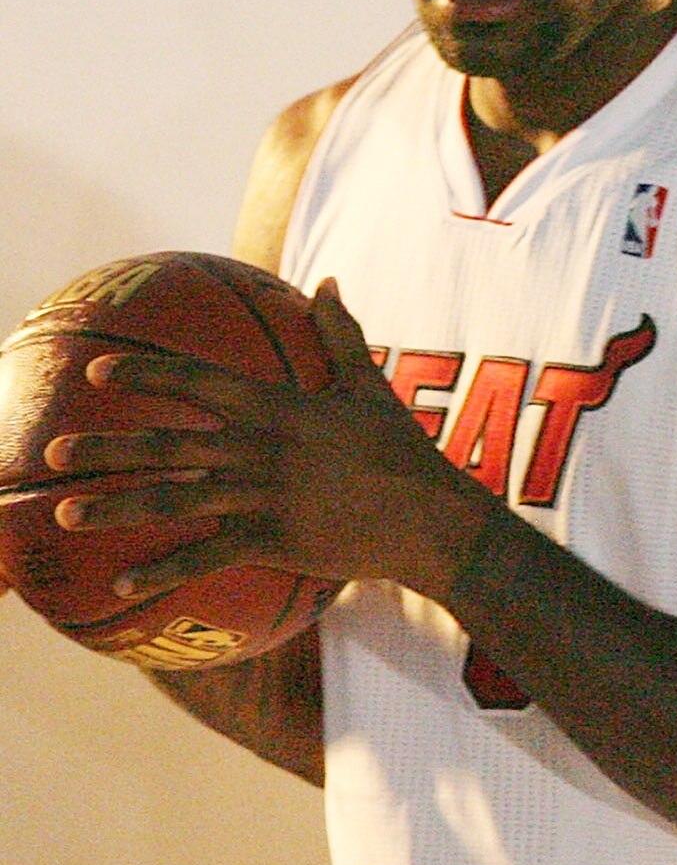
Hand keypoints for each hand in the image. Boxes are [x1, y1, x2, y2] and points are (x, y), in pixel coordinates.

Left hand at [44, 278, 494, 599]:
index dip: (145, 375)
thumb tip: (328, 282)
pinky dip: (162, 570)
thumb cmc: (402, 452)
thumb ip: (340, 335)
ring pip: (174, 501)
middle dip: (105, 447)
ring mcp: (263, 498)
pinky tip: (122, 581)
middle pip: (167, 445)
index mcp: (277, 409)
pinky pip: (205, 557)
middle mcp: (260, 451)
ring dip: (115, 508)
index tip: (97, 372)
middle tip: (56, 448)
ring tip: (68, 513)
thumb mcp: (370, 386)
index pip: (196, 383)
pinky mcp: (273, 540)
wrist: (432, 518)